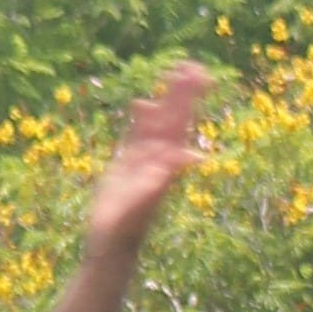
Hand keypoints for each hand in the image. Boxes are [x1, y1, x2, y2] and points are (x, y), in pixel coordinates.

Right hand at [84, 62, 207, 263]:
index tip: (200, 75)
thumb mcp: (145, 202)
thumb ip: (165, 178)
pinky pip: (136, 134)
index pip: (181, 122)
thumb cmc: (127, 228)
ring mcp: (142, 159)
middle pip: (173, 117)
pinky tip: (141, 102)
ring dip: (165, 99)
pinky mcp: (125, 165)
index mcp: (166, 161)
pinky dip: (140, 118)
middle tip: (191, 64)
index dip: (190, 99)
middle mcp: (158, 156)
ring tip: (173, 73)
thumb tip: (193, 157)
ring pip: (157, 122)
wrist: (112, 246)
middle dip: (181, 92)